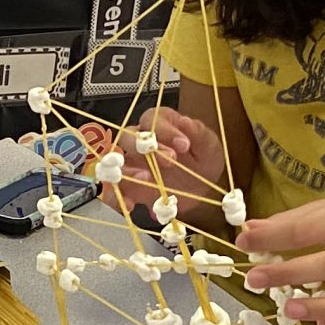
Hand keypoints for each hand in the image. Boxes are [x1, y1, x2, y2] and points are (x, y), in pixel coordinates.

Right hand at [113, 105, 228, 224]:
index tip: (184, 145)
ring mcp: (132, 164)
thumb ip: (198, 134)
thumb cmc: (203, 157)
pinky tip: (131, 205)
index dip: (165, 130)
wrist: (201, 185)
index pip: (152, 119)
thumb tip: (186, 122)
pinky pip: (116, 191)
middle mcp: (140, 140)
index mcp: (160, 123)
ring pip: (115, 162)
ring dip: (127, 170)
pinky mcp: (130, 187)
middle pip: (128, 137)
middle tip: (170, 162)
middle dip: (144, 148)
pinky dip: (118, 198)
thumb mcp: (209, 145)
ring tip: (145, 180)